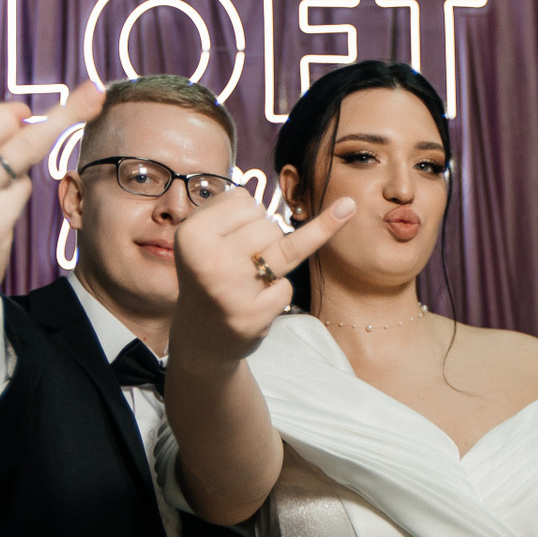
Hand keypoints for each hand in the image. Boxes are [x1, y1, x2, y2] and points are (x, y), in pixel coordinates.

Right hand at [170, 189, 354, 366]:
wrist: (201, 335)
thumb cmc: (212, 272)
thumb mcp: (208, 233)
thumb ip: (245, 207)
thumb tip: (345, 207)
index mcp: (192, 234)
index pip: (246, 201)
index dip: (245, 219)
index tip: (225, 239)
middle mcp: (209, 261)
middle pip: (269, 226)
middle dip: (262, 241)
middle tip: (237, 264)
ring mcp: (231, 290)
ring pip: (285, 248)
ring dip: (272, 262)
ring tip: (246, 278)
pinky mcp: (252, 316)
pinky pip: (287, 287)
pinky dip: (277, 292)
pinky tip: (253, 304)